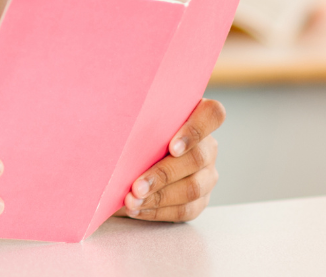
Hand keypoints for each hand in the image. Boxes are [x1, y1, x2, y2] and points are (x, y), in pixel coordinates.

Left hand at [121, 99, 223, 221]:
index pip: (213, 115)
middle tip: (136, 186)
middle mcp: (207, 146)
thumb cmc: (134, 135)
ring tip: (132, 201)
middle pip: (197, 158)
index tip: (171, 147)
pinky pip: (184, 210)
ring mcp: (207, 174)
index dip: (196, 130)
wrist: (129, 163)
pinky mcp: (199, 200)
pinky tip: (137, 209)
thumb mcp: (137, 123)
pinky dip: (158, 211)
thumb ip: (137, 121)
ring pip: (192, 188)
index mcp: (198, 117)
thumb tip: (113, 128)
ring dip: (158, 196)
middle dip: (163, 174)